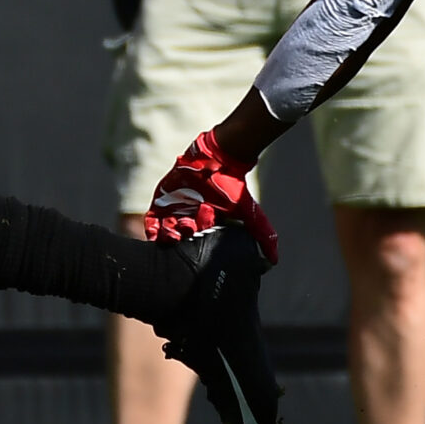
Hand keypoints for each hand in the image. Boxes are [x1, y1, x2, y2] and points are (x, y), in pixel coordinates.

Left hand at [145, 128, 277, 263]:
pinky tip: (155, 231)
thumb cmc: (232, 189)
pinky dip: (151, 227)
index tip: (196, 248)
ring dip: (166, 238)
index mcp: (205, 228)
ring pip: (164, 233)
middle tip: (185, 235)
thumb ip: (263, 236)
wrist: (216, 162)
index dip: (194, 251)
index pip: (196, 247)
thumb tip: (273, 261)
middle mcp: (188, 222)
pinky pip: (151, 220)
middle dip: (180, 242)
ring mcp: (173, 212)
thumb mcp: (249, 214)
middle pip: (178, 242)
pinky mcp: (160, 202)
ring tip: (171, 235)